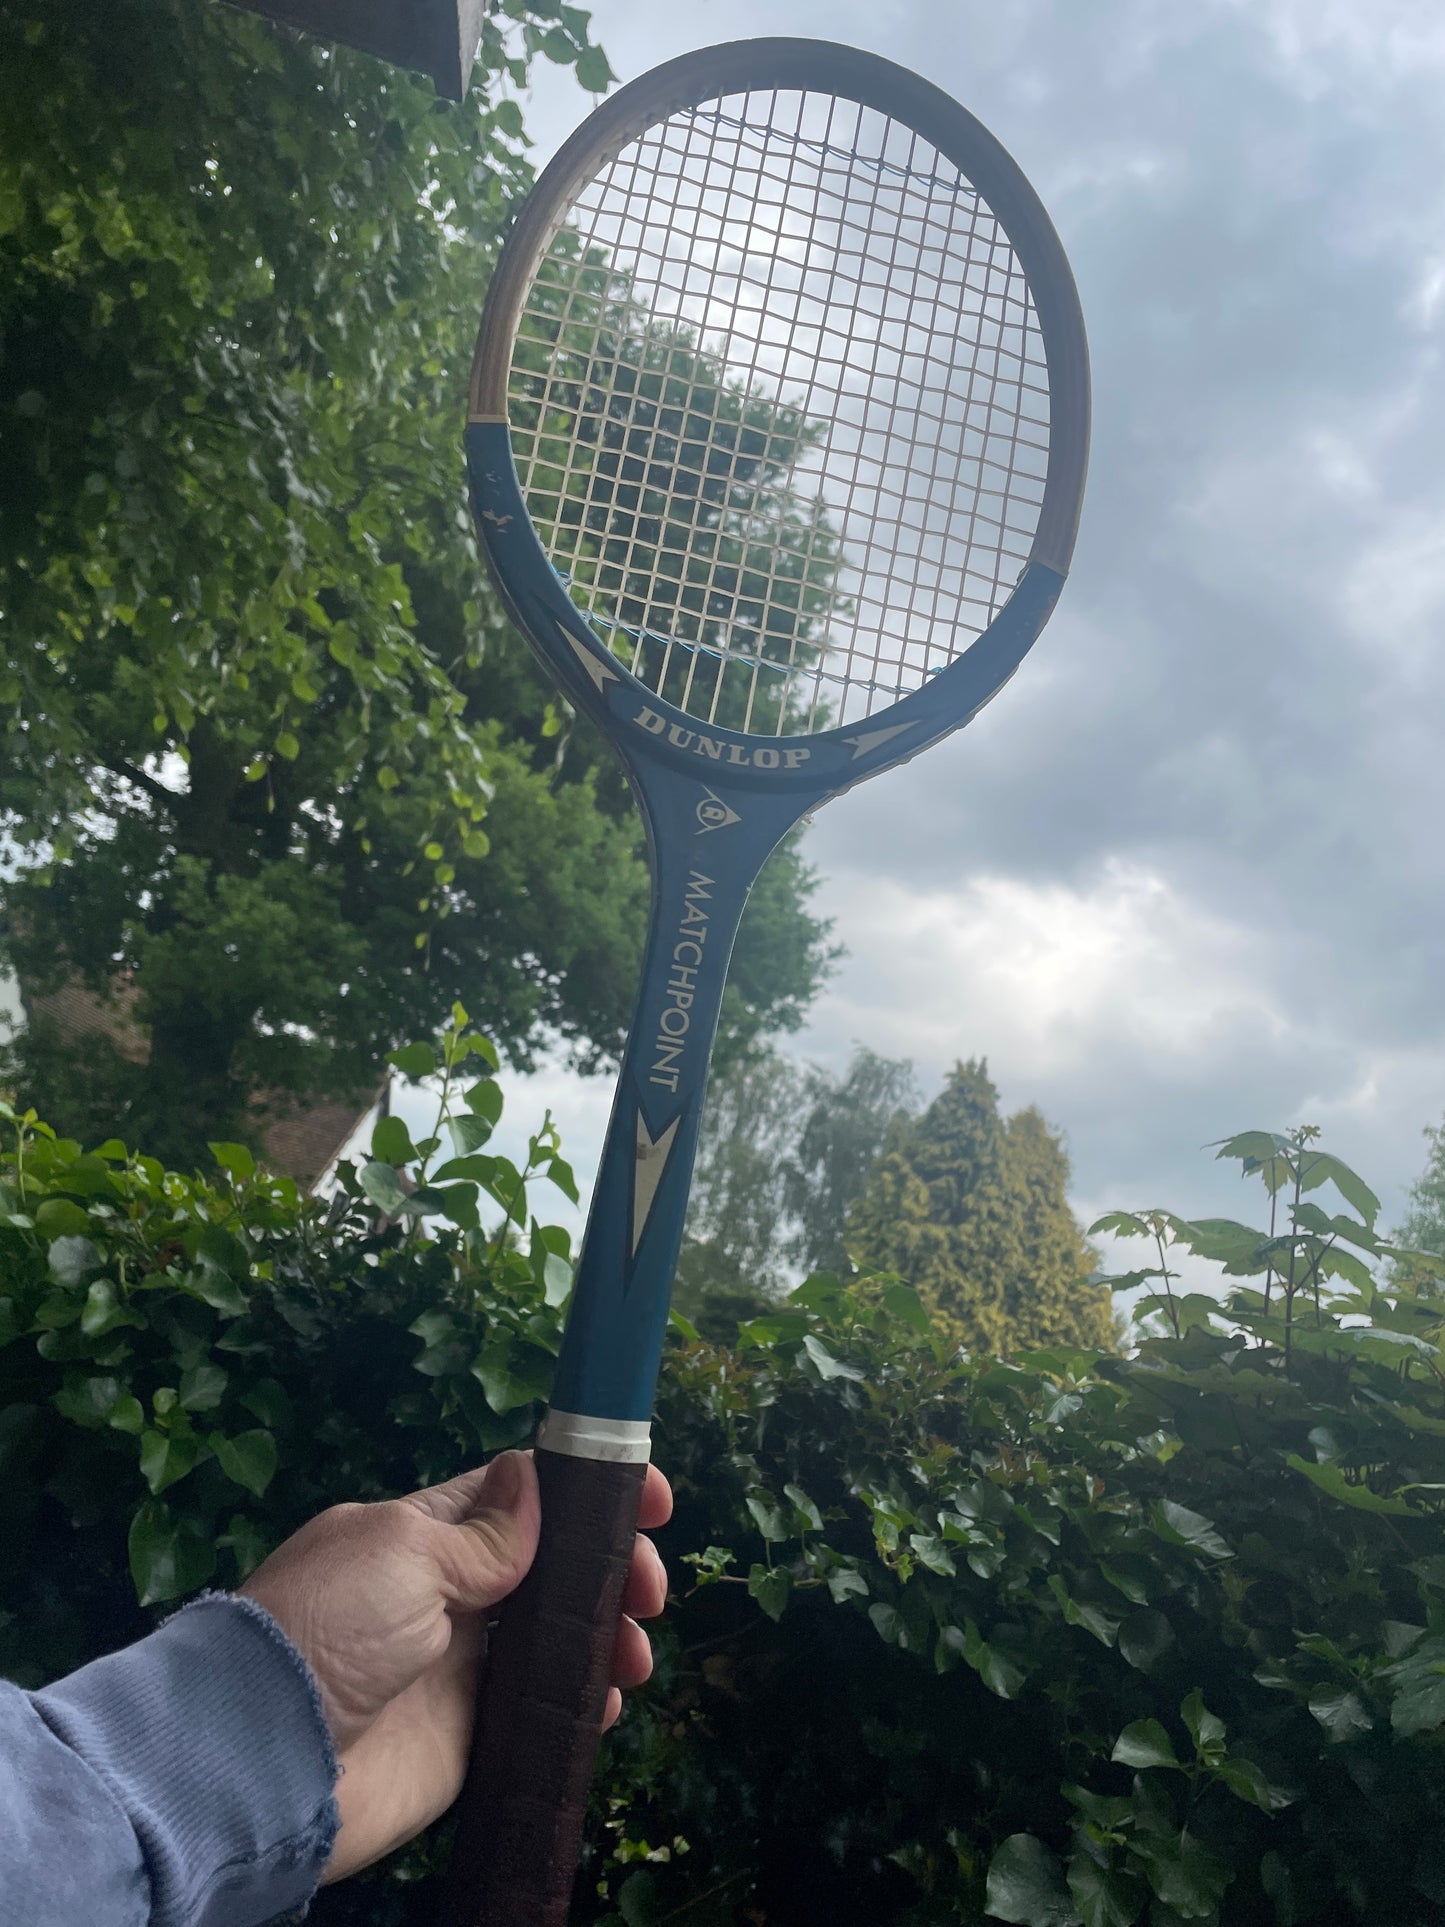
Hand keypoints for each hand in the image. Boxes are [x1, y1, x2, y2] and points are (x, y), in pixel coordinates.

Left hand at [240, 1451, 671, 1881]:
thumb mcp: (401, 1552)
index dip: (587, 1491)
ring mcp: (460, 1667)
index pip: (519, 1495)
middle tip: (650, 1589)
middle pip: (555, 1567)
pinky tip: (608, 1698)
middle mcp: (446, 1595)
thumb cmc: (325, 1628)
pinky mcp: (470, 1735)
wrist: (263, 1758)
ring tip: (635, 1651)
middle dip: (612, 1568)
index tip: (651, 1499)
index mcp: (423, 1534)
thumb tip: (532, 1483)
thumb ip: (478, 1532)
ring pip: (560, 1636)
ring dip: (610, 1633)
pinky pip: (544, 1708)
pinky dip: (586, 1700)